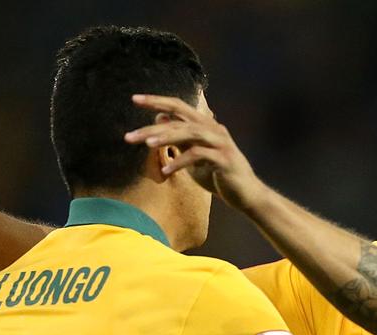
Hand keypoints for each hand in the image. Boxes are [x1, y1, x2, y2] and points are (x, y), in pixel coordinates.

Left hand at [124, 94, 265, 210]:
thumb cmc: (219, 176)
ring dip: (166, 137)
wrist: (246, 195)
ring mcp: (220, 143)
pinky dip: (180, 162)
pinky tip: (166, 171)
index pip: (179, 106)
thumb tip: (160, 119)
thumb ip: (179, 139)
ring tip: (147, 144)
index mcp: (206, 126)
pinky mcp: (224, 159)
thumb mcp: (194, 156)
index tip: (135, 99)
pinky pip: (198, 155)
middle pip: (180, 118)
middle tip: (130, 136)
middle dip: (153, 126)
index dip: (157, 101)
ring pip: (190, 132)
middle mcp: (214, 129)